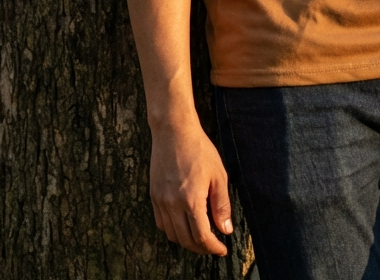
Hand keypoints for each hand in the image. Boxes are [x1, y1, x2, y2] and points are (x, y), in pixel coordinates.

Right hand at [149, 122, 232, 255]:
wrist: (173, 130)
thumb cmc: (199, 149)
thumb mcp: (218, 175)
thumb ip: (221, 205)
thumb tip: (225, 229)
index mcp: (191, 200)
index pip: (202, 236)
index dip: (213, 247)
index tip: (222, 249)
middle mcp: (172, 204)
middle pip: (185, 240)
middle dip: (201, 248)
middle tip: (213, 246)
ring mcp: (160, 201)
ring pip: (172, 234)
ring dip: (186, 241)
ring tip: (200, 237)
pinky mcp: (153, 195)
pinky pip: (161, 223)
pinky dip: (172, 230)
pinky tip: (183, 224)